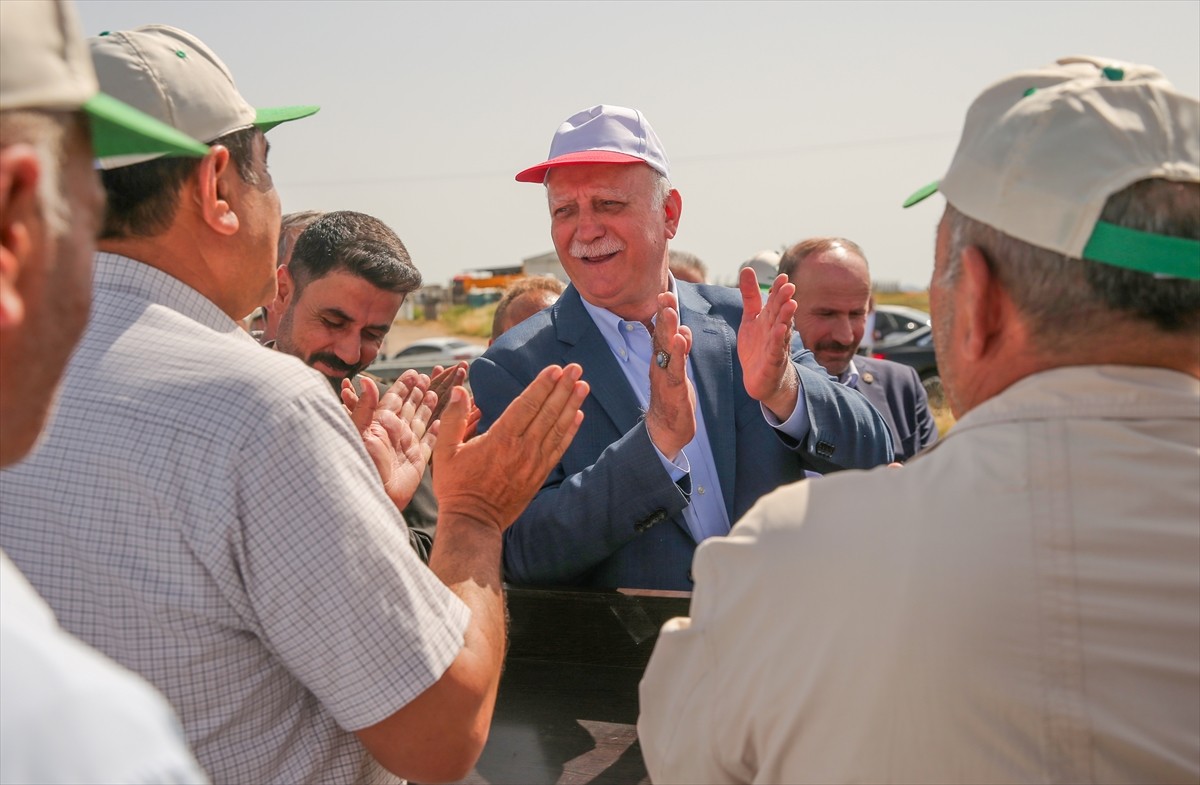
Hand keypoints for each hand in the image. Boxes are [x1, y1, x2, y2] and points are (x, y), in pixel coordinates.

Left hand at [342, 370, 437, 510]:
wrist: (373, 496)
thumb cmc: (361, 465)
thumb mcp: (359, 432)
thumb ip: (363, 407)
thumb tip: (365, 380)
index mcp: (380, 424)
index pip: (394, 399)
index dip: (403, 386)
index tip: (413, 373)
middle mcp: (394, 433)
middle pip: (408, 407)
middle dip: (417, 393)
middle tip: (427, 378)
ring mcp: (406, 447)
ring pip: (420, 421)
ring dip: (427, 407)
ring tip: (435, 394)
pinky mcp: (417, 461)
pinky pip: (429, 443)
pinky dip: (436, 432)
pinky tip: (441, 423)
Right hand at [432, 364, 587, 532]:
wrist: (474, 522)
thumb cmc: (457, 486)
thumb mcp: (445, 451)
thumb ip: (453, 418)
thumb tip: (460, 390)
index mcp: (500, 439)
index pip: (527, 404)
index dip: (542, 385)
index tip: (555, 369)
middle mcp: (522, 448)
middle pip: (547, 412)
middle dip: (563, 388)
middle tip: (576, 368)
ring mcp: (534, 463)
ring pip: (557, 428)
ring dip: (571, 405)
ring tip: (583, 386)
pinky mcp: (539, 475)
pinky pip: (559, 448)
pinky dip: (570, 431)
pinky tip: (578, 416)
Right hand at [645, 291, 695, 460]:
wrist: (666, 430)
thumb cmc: (672, 398)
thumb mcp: (677, 370)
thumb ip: (680, 351)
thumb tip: (683, 330)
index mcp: (662, 359)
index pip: (662, 332)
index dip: (664, 313)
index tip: (665, 292)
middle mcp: (660, 364)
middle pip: (661, 335)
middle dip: (663, 314)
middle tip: (664, 294)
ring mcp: (665, 376)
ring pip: (666, 349)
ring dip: (667, 328)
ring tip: (669, 310)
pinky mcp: (673, 390)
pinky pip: (675, 369)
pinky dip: (677, 353)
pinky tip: (680, 340)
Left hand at [737, 266, 798, 419]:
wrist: (762, 380)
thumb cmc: (758, 347)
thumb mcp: (751, 318)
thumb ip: (750, 296)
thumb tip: (747, 269)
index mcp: (770, 319)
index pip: (775, 302)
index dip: (778, 290)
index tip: (782, 276)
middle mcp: (776, 330)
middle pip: (780, 313)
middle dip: (785, 300)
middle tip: (789, 286)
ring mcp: (777, 346)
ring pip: (783, 330)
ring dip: (787, 318)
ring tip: (791, 304)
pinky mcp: (773, 362)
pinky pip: (777, 350)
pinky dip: (779, 340)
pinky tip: (781, 330)